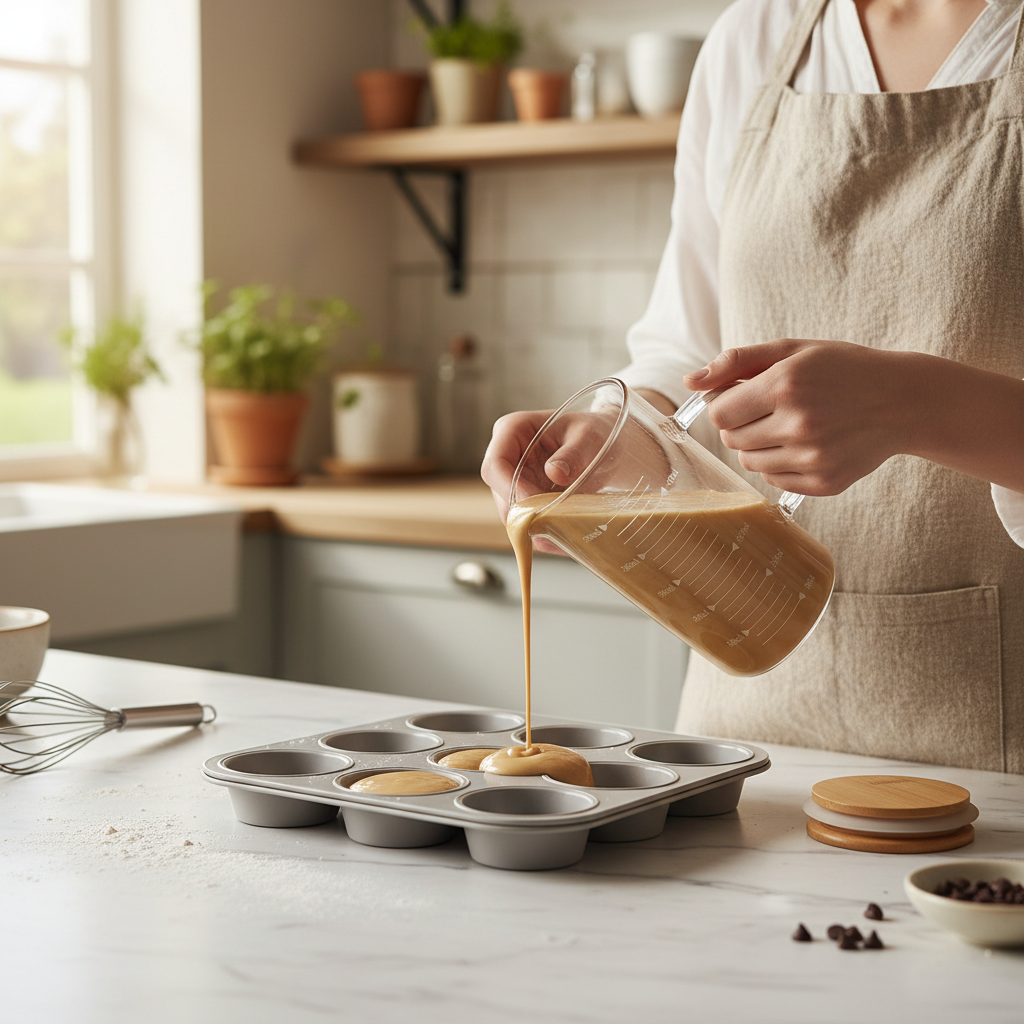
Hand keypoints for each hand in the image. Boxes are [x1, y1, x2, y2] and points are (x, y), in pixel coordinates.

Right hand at [481, 406, 620, 554]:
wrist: (609, 446)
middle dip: (526, 513)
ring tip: (565, 527)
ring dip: (535, 525)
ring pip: (511, 512)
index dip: (512, 490)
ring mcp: (513, 479)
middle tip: (556, 522)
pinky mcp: (525, 498)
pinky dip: (543, 531)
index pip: (495, 466)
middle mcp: (507, 455)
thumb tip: (554, 473)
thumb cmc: (595, 432)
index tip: (540, 505)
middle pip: (501, 494)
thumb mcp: (590, 437)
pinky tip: (564, 532)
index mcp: (512, 430)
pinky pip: (525, 522)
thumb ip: (574, 453)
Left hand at [683, 339, 911, 495]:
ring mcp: (812, 457)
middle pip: (732, 438)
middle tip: (772, 408)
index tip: (745, 395)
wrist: (903, 401)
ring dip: (759, 444)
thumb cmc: (842, 369)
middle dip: (742, 423)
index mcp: (785, 385)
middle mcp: (798, 424)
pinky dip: (780, 464)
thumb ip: (736, 361)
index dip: (726, 403)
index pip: (720, 412)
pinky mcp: (823, 483)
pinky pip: (774, 480)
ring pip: (750, 462)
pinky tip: (807, 444)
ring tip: (790, 425)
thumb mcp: (792, 350)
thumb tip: (689, 381)